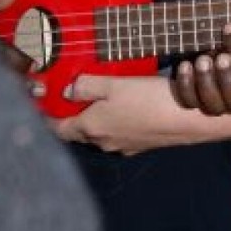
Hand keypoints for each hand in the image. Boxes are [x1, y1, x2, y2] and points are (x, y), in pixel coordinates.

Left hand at [54, 74, 230, 152]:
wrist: (188, 119)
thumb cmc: (147, 99)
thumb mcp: (112, 85)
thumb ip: (86, 86)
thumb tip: (66, 91)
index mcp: (91, 129)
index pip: (59, 129)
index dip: (48, 118)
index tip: (42, 105)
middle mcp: (104, 142)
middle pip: (79, 131)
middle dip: (72, 116)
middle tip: (68, 94)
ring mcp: (124, 146)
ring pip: (100, 132)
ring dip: (95, 118)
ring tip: (97, 97)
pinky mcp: (141, 144)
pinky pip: (119, 132)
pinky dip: (115, 121)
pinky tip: (125, 107)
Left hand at [173, 23, 230, 114]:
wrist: (193, 53)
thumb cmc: (213, 41)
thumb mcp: (223, 36)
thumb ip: (230, 34)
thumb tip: (230, 28)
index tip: (227, 27)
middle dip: (229, 79)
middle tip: (221, 57)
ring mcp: (214, 103)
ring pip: (214, 106)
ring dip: (207, 82)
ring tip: (201, 60)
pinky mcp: (194, 102)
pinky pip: (190, 102)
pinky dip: (186, 85)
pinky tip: (185, 66)